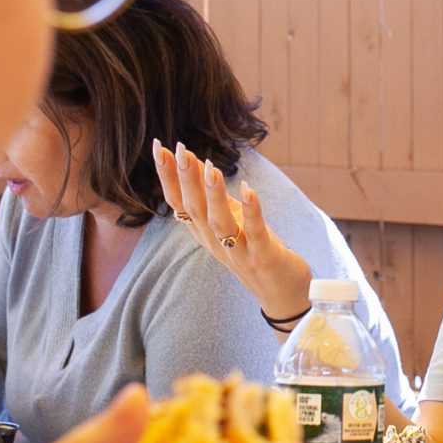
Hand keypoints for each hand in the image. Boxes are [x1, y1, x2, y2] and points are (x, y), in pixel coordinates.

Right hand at [155, 142, 313, 320]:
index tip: (160, 147)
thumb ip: (212, 196)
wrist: (282, 295)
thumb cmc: (254, 251)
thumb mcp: (229, 220)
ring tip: (210, 167)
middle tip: (179, 149)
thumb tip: (194, 161)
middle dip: (186, 179)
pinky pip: (254, 234)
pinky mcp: (263, 258)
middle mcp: (215, 243)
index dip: (167, 177)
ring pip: (220, 223)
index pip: (179, 203)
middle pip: (194, 210)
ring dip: (214, 195)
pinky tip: (249, 189)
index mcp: (204, 233)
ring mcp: (238, 252)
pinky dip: (251, 212)